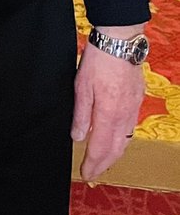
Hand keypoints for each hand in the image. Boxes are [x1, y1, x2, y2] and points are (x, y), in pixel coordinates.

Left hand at [72, 41, 144, 179]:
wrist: (120, 41)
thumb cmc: (98, 60)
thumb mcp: (81, 85)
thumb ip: (80, 114)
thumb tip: (78, 137)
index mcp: (108, 114)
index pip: (100, 148)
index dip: (92, 163)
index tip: (85, 173)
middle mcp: (124, 116)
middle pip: (115, 150)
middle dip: (104, 164)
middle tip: (93, 172)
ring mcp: (133, 108)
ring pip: (125, 141)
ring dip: (114, 154)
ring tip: (104, 161)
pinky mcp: (137, 100)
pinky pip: (131, 128)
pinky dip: (122, 140)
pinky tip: (117, 139)